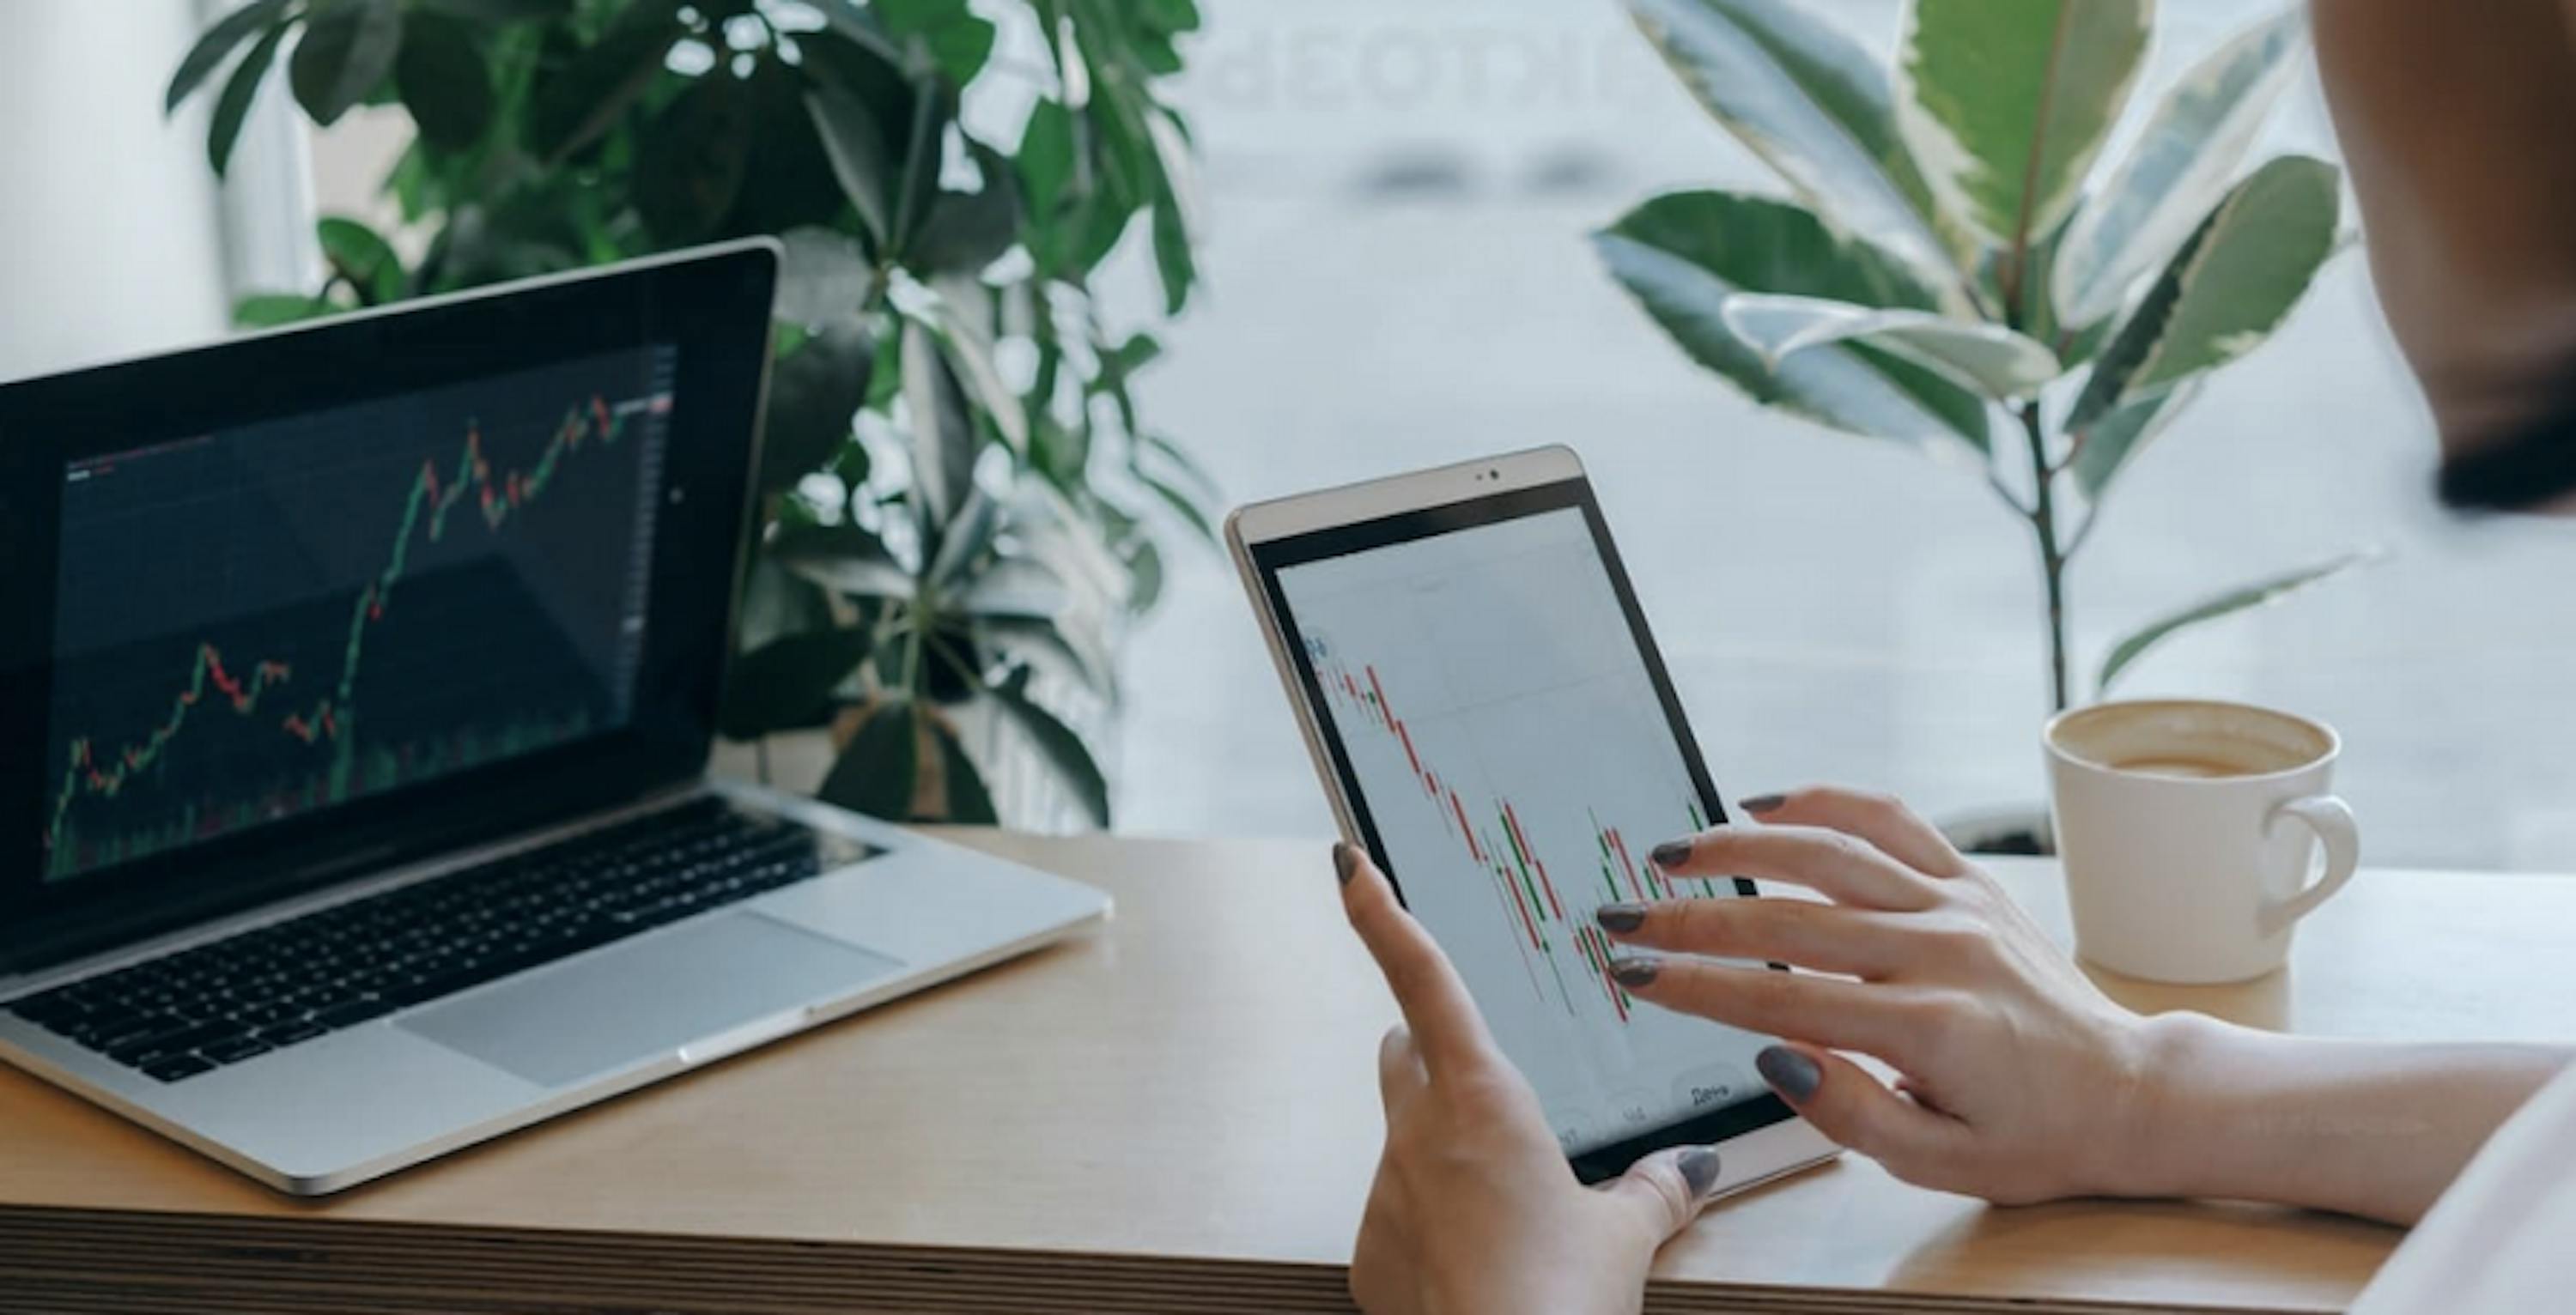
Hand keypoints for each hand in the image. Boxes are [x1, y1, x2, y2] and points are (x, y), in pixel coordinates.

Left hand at [1335, 842, 1724, 1314]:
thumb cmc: (1561, 1302)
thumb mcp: (1625, 1236)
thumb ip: (1652, 1190)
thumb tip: (1686, 1170)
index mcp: (1481, 1098)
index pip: (1422, 979)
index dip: (1381, 915)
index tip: (1348, 867)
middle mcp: (1417, 1133)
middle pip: (1403, 1055)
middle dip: (1430, 1050)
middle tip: (1482, 1079)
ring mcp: (1385, 1195)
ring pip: (1404, 1144)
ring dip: (1444, 1155)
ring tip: (1511, 1215)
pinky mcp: (1369, 1256)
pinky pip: (1397, 1220)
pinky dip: (1433, 1228)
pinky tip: (1480, 1270)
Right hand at [1601, 788, 2155, 1204]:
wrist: (2130, 1092)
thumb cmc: (2034, 1137)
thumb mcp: (1940, 1164)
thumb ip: (1849, 1115)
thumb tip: (1772, 1054)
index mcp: (1925, 1027)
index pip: (1778, 997)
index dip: (1694, 986)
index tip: (1633, 974)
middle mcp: (1939, 950)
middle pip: (1787, 917)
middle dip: (1691, 916)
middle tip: (1622, 915)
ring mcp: (1958, 905)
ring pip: (1831, 852)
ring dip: (1741, 844)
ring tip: (1673, 852)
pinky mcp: (1972, 882)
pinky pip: (1891, 821)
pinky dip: (1825, 802)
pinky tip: (1766, 803)